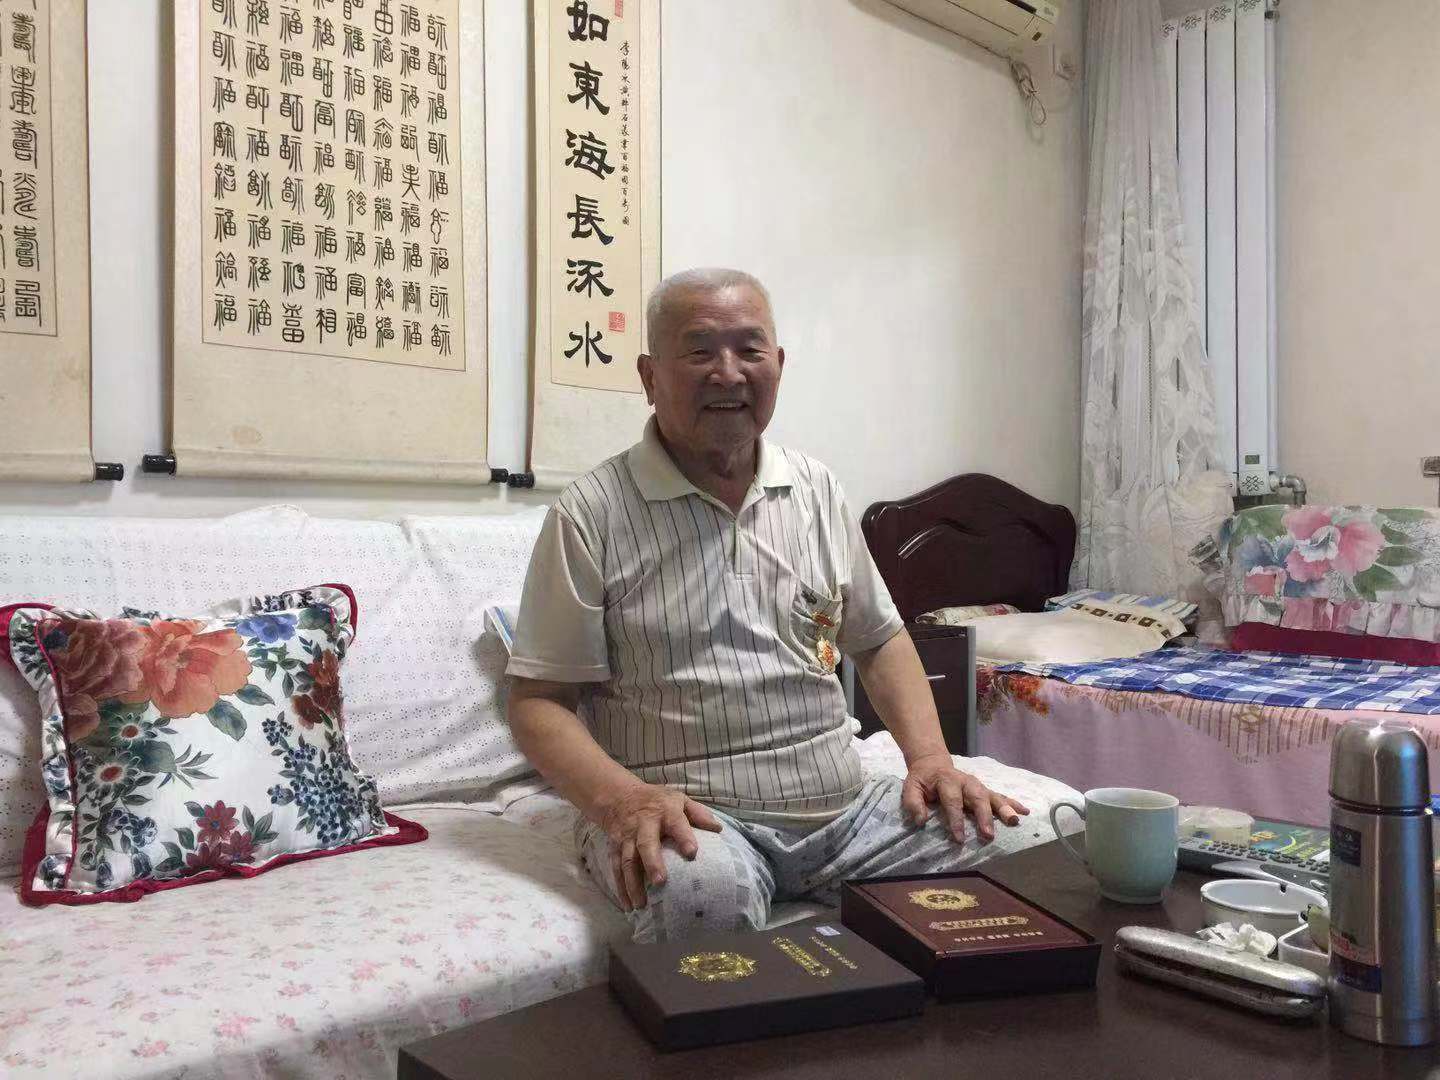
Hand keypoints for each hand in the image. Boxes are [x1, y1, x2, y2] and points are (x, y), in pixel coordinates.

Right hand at [596, 781, 721, 911]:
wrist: (619, 796)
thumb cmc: (657, 802)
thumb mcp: (679, 799)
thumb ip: (698, 813)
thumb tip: (718, 830)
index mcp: (665, 812)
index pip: (676, 823)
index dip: (684, 837)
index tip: (692, 852)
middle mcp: (644, 824)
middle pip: (646, 843)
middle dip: (652, 862)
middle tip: (660, 882)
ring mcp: (627, 837)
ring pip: (628, 860)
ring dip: (633, 883)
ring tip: (641, 904)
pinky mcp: (615, 848)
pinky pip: (616, 869)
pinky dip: (620, 888)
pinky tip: (628, 905)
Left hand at [901, 754, 1029, 843]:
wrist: (933, 763)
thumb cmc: (922, 780)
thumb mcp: (911, 787)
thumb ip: (913, 803)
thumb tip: (920, 821)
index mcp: (947, 781)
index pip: (952, 801)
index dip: (956, 819)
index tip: (959, 838)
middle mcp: (966, 782)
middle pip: (977, 798)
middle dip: (984, 816)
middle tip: (988, 835)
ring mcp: (977, 786)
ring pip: (993, 796)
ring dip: (1004, 809)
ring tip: (1014, 821)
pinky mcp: (984, 790)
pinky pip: (1000, 796)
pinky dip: (1013, 803)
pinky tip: (1025, 811)